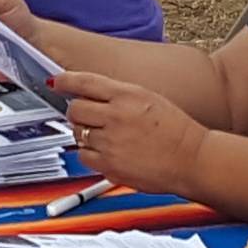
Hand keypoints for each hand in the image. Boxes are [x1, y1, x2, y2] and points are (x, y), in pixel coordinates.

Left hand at [48, 69, 208, 193]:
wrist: (192, 159)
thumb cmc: (176, 129)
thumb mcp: (148, 98)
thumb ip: (118, 95)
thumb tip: (90, 94)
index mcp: (127, 95)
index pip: (85, 82)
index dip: (65, 81)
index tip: (56, 82)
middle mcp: (116, 117)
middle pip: (75, 109)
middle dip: (78, 111)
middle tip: (89, 115)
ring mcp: (111, 143)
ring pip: (77, 133)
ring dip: (85, 133)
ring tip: (107, 135)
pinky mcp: (110, 166)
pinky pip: (84, 156)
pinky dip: (90, 153)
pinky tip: (107, 151)